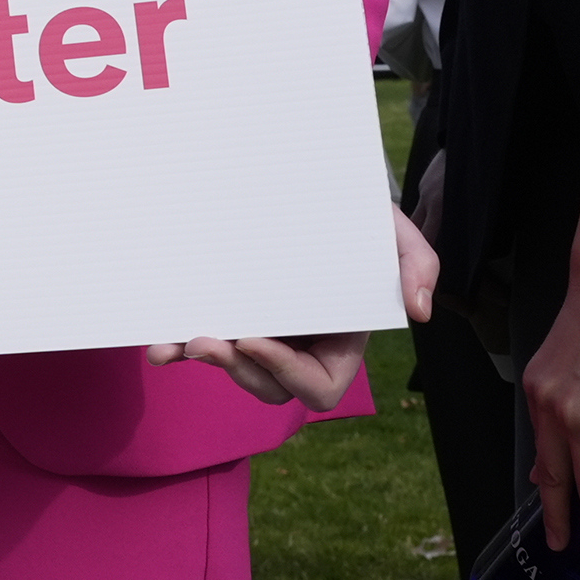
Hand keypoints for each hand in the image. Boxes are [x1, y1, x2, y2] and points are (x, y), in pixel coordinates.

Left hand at [147, 208, 437, 410]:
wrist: (312, 192)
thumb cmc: (358, 218)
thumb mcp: (393, 232)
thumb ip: (418, 263)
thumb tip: (419, 311)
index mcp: (340, 343)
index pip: (320, 385)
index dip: (288, 373)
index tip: (255, 339)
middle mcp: (299, 346)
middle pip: (269, 387)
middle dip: (237, 371)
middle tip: (205, 342)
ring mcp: (262, 333)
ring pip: (233, 369)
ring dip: (204, 361)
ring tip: (176, 343)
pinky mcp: (229, 314)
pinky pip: (205, 341)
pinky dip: (180, 345)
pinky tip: (160, 342)